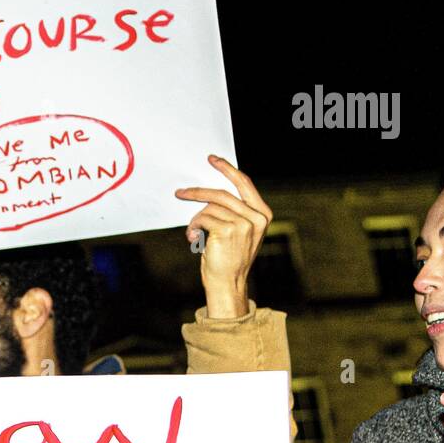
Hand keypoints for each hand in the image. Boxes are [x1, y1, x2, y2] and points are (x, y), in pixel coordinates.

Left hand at [175, 155, 273, 317]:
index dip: (227, 169)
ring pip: (209, 208)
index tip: (212, 160)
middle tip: (181, 192)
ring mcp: (243, 224)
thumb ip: (234, 211)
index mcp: (263, 214)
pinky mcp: (227, 231)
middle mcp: (256, 218)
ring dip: (196, 219)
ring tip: (194, 233)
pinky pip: (202, 218)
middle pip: (221, 193)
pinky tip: (194, 239)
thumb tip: (210, 193)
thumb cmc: (229, 257)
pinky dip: (193, 226)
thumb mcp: (239, 232)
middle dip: (197, 192)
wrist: (228, 283)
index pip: (244, 184)